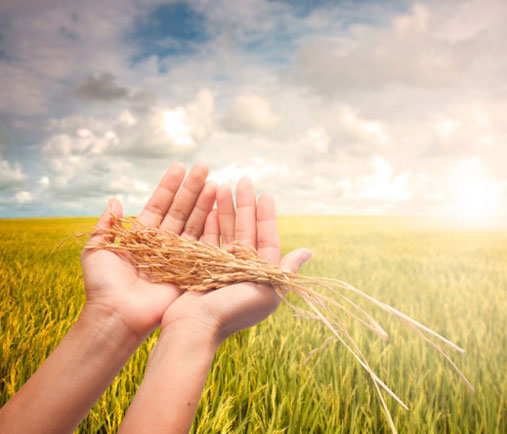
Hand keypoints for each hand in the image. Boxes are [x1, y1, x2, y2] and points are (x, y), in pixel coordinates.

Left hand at [81, 162, 216, 338]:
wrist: (117, 315)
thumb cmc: (102, 285)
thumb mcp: (97, 249)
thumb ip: (107, 225)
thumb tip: (114, 200)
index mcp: (142, 237)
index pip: (159, 205)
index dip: (169, 187)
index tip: (180, 167)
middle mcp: (162, 244)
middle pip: (180, 211)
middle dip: (192, 189)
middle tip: (204, 167)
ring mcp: (178, 256)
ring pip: (194, 223)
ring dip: (204, 203)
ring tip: (215, 182)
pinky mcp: (190, 269)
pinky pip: (202, 244)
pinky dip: (210, 226)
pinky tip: (219, 208)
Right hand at [161, 177, 312, 343]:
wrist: (195, 328)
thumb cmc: (234, 311)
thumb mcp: (267, 291)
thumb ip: (286, 269)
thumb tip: (309, 251)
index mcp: (261, 275)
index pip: (267, 238)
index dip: (266, 216)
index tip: (265, 193)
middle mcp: (242, 269)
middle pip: (245, 230)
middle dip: (244, 204)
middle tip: (243, 179)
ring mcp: (220, 267)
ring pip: (226, 230)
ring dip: (226, 208)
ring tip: (224, 184)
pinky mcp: (200, 266)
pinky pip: (207, 238)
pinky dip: (210, 222)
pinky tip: (211, 205)